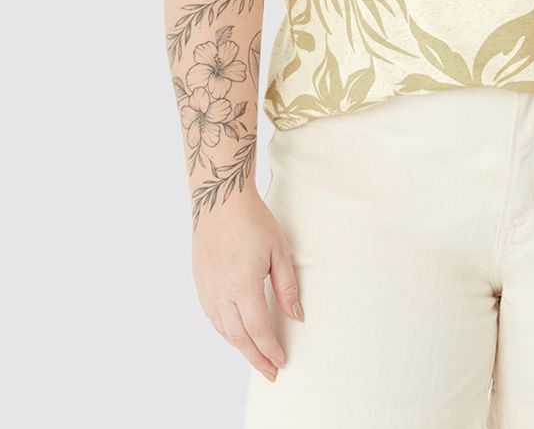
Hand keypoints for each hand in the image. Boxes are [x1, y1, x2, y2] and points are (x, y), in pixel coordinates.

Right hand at [191, 187, 303, 382]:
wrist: (220, 201)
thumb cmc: (252, 221)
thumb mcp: (279, 251)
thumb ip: (287, 287)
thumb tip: (295, 316)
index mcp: (243, 286)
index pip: (258, 330)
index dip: (270, 349)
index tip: (280, 361)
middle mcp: (221, 292)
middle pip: (239, 337)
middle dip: (256, 357)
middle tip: (270, 371)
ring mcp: (207, 288)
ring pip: (223, 329)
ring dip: (240, 346)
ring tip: (255, 355)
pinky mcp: (200, 282)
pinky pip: (212, 316)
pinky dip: (225, 330)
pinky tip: (235, 332)